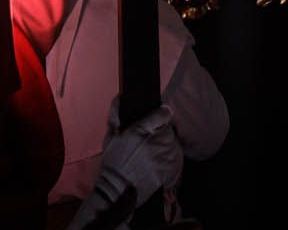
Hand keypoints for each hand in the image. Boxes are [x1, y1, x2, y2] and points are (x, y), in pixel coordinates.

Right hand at [66, 105, 181, 228]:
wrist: (118, 191)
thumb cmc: (113, 164)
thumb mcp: (110, 137)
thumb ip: (115, 115)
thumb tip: (120, 96)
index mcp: (141, 130)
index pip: (163, 113)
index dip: (162, 114)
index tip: (160, 116)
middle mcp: (156, 141)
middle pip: (168, 129)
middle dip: (161, 133)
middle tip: (149, 143)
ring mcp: (164, 156)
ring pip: (173, 143)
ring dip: (166, 146)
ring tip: (152, 155)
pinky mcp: (170, 169)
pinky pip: (176, 158)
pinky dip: (170, 160)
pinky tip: (158, 164)